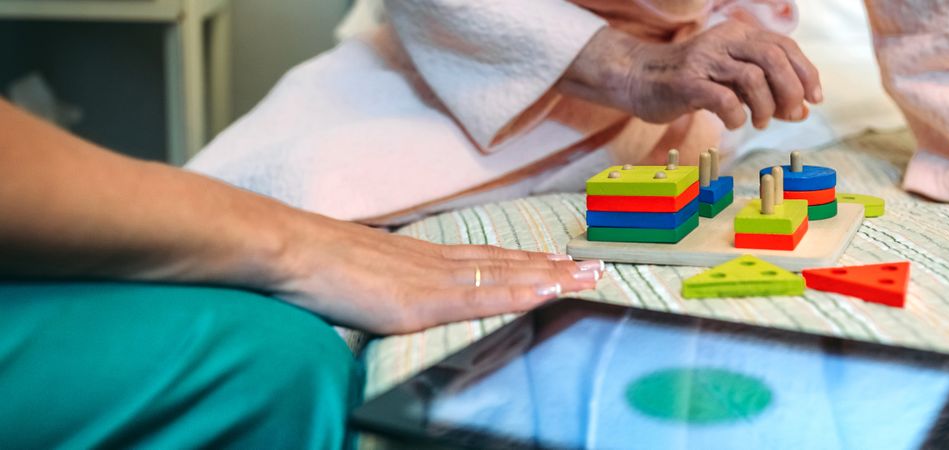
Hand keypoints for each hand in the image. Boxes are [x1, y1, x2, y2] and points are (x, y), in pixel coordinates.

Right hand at [271, 217, 601, 333]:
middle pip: (508, 263)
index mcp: (425, 258)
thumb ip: (393, 284)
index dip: (528, 261)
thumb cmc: (317, 263)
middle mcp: (438, 263)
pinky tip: (547, 292)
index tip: (562, 261)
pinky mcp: (420, 301)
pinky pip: (480, 298)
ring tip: (590, 277)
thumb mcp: (366, 274)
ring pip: (505, 276)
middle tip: (598, 265)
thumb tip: (399, 291)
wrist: (289, 250)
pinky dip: (518, 294)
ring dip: (551, 277)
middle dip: (555, 266)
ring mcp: (432, 280)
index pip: (489, 259)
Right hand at [560, 22, 821, 129]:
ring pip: (752, 77)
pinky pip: (724, 99)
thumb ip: (765, 92)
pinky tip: (734, 123)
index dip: (806, 73)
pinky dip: (737, 115)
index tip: (814, 99)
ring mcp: (704, 60)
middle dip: (790, 89)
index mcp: (738, 34)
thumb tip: (801, 111)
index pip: (784, 46)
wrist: (639, 79)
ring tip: (759, 122)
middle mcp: (723, 41)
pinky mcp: (687, 83)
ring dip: (765, 106)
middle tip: (791, 114)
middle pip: (773, 57)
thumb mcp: (732, 81)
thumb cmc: (691, 82)